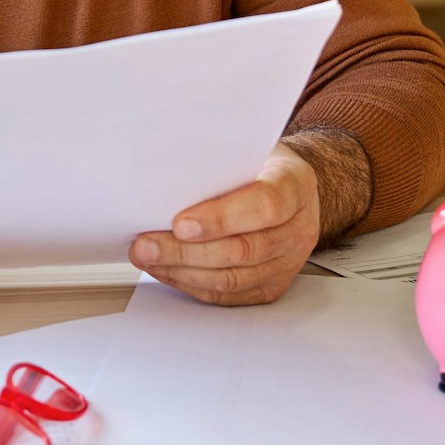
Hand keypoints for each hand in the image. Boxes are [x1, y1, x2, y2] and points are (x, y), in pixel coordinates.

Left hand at [129, 142, 320, 304]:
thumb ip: (217, 163)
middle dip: (186, 251)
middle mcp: (298, 228)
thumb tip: (164, 179)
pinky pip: (229, 294)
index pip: (264, 206)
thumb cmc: (261, 165)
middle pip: (243, 250)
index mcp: (295, 186)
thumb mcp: (246, 149)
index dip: (221, 218)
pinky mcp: (272, 285)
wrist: (290, 189)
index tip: (179, 223)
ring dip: (182, 271)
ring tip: (148, 258)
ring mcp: (288, 262)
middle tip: (146, 245)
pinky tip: (167, 270)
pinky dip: (192, 284)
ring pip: (232, 278)